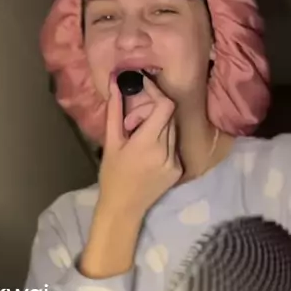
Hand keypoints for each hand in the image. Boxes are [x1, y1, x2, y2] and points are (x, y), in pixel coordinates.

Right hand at [98, 73, 181, 218]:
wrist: (124, 207)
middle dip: (152, 110)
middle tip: (133, 120)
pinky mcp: (179, 170)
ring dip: (158, 125)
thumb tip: (116, 83)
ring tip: (139, 137)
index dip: (156, 93)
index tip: (143, 89)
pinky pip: (174, 145)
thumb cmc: (112, 175)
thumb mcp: (111, 142)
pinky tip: (148, 153)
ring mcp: (175, 162)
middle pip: (169, 115)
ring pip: (172, 129)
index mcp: (148, 143)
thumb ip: (115, 111)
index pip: (165, 107)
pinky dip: (163, 141)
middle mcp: (167, 152)